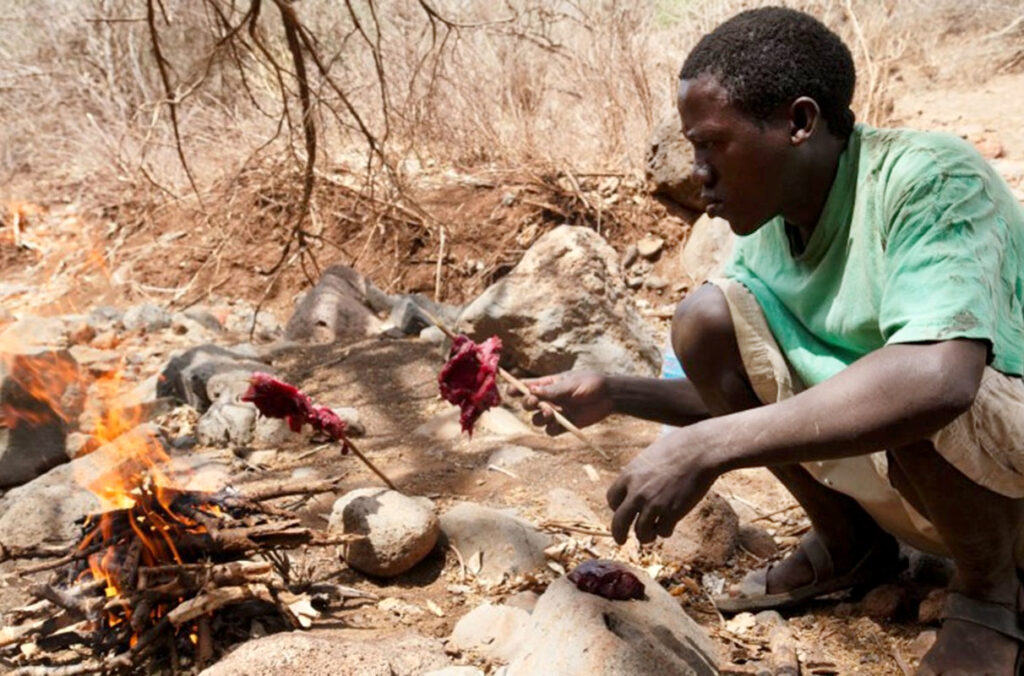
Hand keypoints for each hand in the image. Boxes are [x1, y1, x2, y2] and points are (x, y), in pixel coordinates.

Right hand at [509, 370, 612, 434]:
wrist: (610, 397)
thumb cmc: (591, 384)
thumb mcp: (570, 384)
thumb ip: (552, 391)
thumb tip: (531, 391)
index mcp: (548, 385)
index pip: (527, 387)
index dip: (516, 388)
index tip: (510, 391)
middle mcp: (549, 399)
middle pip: (528, 405)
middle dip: (528, 404)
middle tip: (534, 402)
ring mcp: (556, 413)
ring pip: (537, 420)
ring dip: (540, 417)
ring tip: (551, 412)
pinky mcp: (565, 425)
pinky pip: (551, 431)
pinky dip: (552, 428)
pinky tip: (559, 422)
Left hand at [606, 425, 719, 543]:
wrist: (700, 451)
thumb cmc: (678, 447)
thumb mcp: (649, 457)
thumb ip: (639, 473)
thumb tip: (635, 485)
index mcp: (629, 476)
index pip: (611, 500)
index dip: (617, 508)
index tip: (623, 511)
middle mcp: (637, 493)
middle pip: (618, 523)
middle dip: (619, 534)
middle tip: (621, 541)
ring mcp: (654, 505)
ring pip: (641, 533)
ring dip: (646, 536)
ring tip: (651, 534)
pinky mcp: (672, 513)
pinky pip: (662, 532)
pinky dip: (665, 531)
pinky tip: (670, 526)